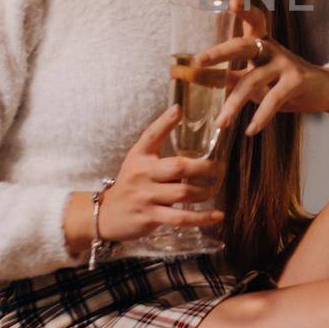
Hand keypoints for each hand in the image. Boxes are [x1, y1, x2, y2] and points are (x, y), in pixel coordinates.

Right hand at [96, 103, 224, 243]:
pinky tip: (218, 215)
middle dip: (205, 168)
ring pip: (183, 192)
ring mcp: (145, 197)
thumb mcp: (138, 160)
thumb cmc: (131, 184)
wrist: (107, 216)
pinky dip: (202, 217)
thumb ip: (157, 143)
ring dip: (205, 191)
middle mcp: (141, 174)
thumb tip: (179, 115)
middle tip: (220, 168)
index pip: (151, 136)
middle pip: (178, 167)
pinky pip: (180, 217)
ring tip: (216, 188)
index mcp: (139, 156)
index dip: (164, 122)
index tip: (179, 110)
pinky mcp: (150, 217)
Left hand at [194, 0, 328, 136]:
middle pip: (243, 45)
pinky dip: (261, 116)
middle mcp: (271, 49)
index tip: (231, 2)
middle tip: (198, 60)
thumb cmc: (282, 82)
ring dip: (234, 104)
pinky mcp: (296, 81)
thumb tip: (196, 78)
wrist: (323, 90)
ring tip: (221, 122)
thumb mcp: (255, 78)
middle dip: (220, 52)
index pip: (252, 21)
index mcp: (260, 44)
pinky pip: (274, 99)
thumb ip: (230, 77)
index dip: (243, 10)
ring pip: (253, 80)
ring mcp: (285, 63)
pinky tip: (251, 130)